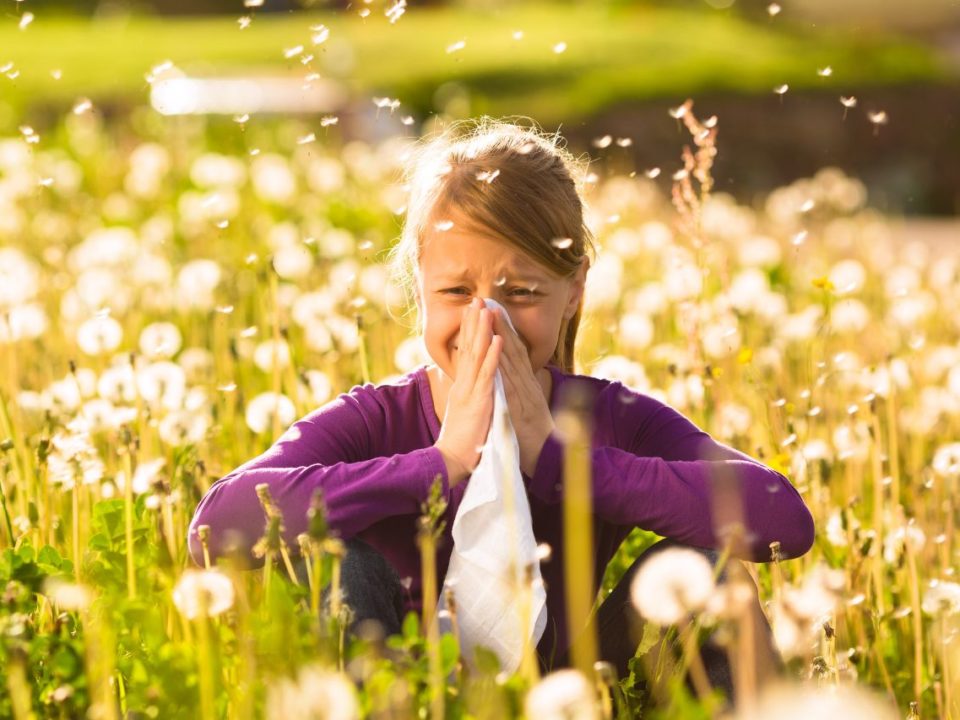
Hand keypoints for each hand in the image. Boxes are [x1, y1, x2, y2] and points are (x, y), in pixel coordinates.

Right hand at [434, 297, 502, 486]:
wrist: (452, 461)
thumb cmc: (461, 441)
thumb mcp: (464, 412)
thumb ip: (468, 396)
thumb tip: (469, 386)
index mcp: (462, 386)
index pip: (465, 353)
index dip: (469, 331)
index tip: (472, 311)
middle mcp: (464, 384)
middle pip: (468, 347)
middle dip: (473, 322)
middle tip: (476, 299)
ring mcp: (470, 391)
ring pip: (477, 355)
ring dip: (482, 331)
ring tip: (486, 309)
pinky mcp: (479, 401)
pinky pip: (488, 375)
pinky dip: (493, 355)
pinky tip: (498, 339)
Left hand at [490, 306, 556, 477]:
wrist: (548, 460)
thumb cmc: (534, 437)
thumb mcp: (526, 409)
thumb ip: (520, 392)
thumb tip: (512, 379)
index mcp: (526, 385)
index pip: (514, 352)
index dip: (503, 330)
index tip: (492, 310)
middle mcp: (527, 385)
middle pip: (512, 349)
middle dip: (500, 324)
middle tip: (488, 301)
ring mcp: (525, 394)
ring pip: (511, 360)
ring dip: (501, 336)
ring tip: (490, 314)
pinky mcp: (520, 408)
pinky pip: (510, 384)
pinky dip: (504, 366)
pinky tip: (497, 350)